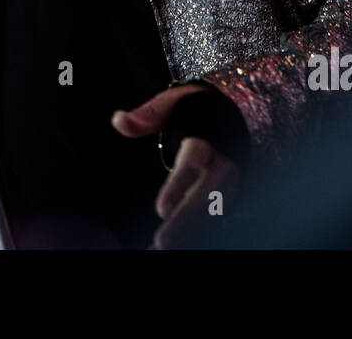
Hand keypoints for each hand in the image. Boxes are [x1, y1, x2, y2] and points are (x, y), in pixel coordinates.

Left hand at [112, 84, 241, 248]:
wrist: (232, 115)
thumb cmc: (194, 109)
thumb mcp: (172, 102)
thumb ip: (147, 114)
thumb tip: (119, 120)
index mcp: (206, 139)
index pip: (194, 163)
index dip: (179, 187)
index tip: (161, 210)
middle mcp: (222, 165)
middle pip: (207, 196)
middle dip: (186, 221)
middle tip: (162, 242)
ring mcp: (228, 185)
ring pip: (214, 214)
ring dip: (190, 233)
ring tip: (161, 250)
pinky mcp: (227, 198)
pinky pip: (213, 220)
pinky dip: (195, 235)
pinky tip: (172, 247)